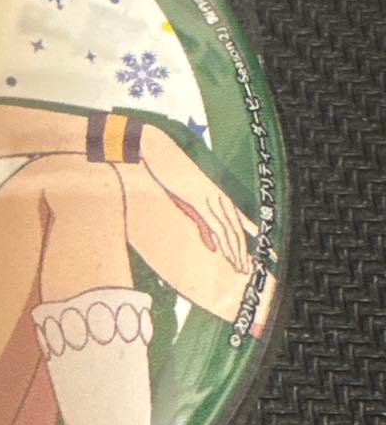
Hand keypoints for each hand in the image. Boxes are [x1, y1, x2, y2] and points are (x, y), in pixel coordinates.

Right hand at [140, 125, 255, 273]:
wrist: (160, 152)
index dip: (254, 242)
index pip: (243, 224)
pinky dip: (222, 242)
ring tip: (241, 269)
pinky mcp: (201, 201)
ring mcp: (212, 200)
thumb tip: (214, 247)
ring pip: (230, 232)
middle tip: (249, 272)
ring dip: (236, 253)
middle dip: (245, 254)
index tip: (265, 256)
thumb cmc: (171, 174)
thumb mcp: (189, 203)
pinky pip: (216, 226)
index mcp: (220, 197)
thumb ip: (204, 225)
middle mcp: (221, 199)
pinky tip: (226, 254)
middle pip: (239, 232)